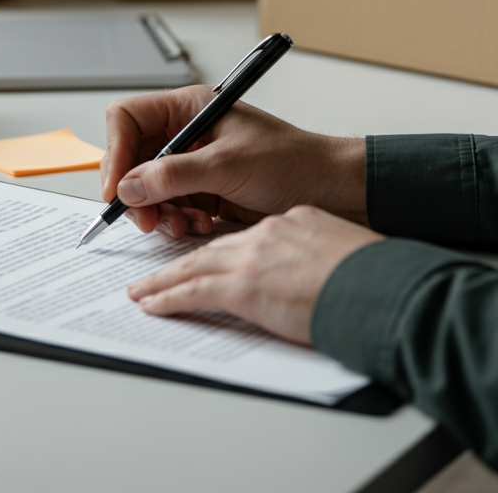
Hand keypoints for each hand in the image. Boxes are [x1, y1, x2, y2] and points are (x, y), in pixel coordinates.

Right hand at [102, 87, 366, 238]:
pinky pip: (168, 206)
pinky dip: (175, 220)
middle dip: (135, 190)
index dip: (116, 151)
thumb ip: (174, 175)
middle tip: (145, 218)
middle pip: (131, 157)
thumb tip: (129, 185)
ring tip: (181, 224)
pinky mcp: (202, 191)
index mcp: (188, 109)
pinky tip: (196, 225)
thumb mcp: (229, 166)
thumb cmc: (294, 163)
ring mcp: (192, 163)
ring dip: (158, 210)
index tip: (117, 187)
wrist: (334, 193)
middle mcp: (185, 133)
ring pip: (146, 187)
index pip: (128, 119)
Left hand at [128, 206, 382, 343]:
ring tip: (142, 291)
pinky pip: (193, 291)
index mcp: (290, 223)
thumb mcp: (342, 252)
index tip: (204, 259)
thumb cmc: (377, 278)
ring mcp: (252, 259)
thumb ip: (314, 254)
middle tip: (153, 273)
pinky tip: (151, 304)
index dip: (218, 250)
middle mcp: (266, 234)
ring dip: (163, 280)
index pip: (243, 237)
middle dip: (179, 262)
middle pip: (210, 248)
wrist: (384, 289)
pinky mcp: (244, 286)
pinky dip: (168, 297)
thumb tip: (307, 273)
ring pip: (193, 267)